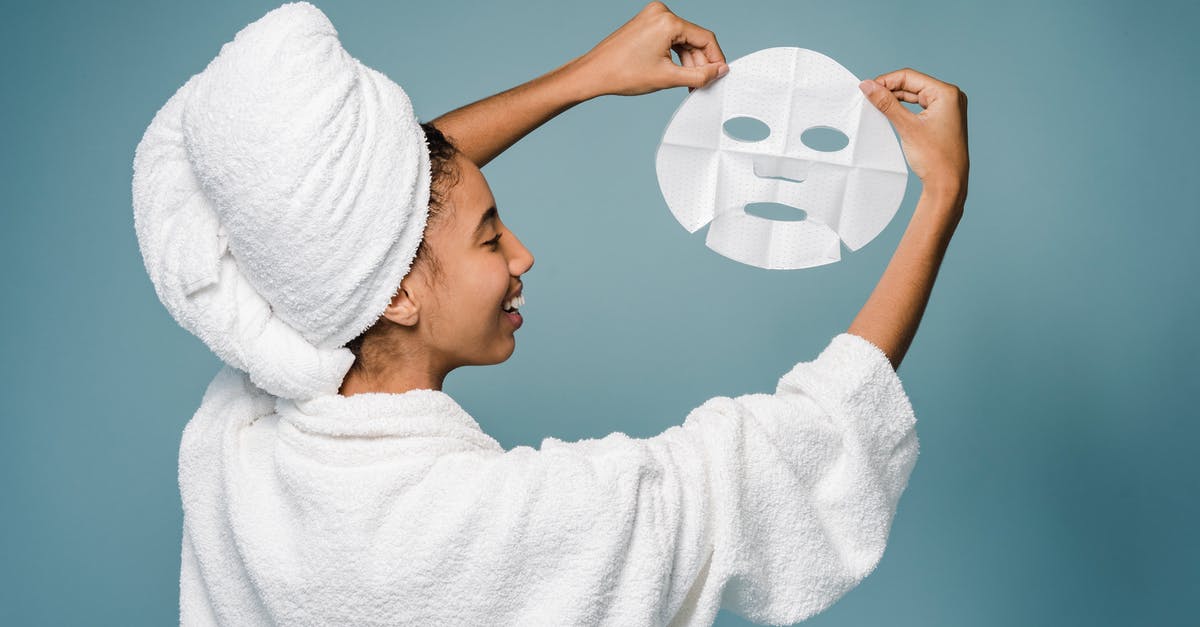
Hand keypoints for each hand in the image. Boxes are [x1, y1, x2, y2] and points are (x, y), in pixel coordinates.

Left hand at [571, 1, 727, 97]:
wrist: (594, 73)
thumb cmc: (622, 74)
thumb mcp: (668, 78)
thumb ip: (699, 75)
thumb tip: (719, 70)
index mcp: (667, 21)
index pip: (705, 38)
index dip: (715, 59)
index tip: (718, 75)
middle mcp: (660, 12)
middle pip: (694, 39)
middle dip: (699, 63)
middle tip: (701, 85)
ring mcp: (652, 16)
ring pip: (682, 40)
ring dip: (688, 61)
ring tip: (687, 83)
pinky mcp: (646, 23)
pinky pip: (670, 38)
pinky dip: (675, 55)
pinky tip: (676, 72)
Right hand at [859, 68, 968, 199]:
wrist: (947, 183)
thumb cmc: (934, 157)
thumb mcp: (906, 127)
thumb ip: (886, 103)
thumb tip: (868, 86)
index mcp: (946, 93)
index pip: (909, 77)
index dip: (886, 81)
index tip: (867, 88)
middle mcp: (950, 97)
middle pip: (913, 84)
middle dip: (890, 89)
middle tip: (868, 96)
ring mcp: (948, 108)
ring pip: (915, 95)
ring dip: (896, 99)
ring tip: (876, 104)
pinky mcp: (943, 118)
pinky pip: (920, 106)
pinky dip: (905, 108)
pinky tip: (890, 112)